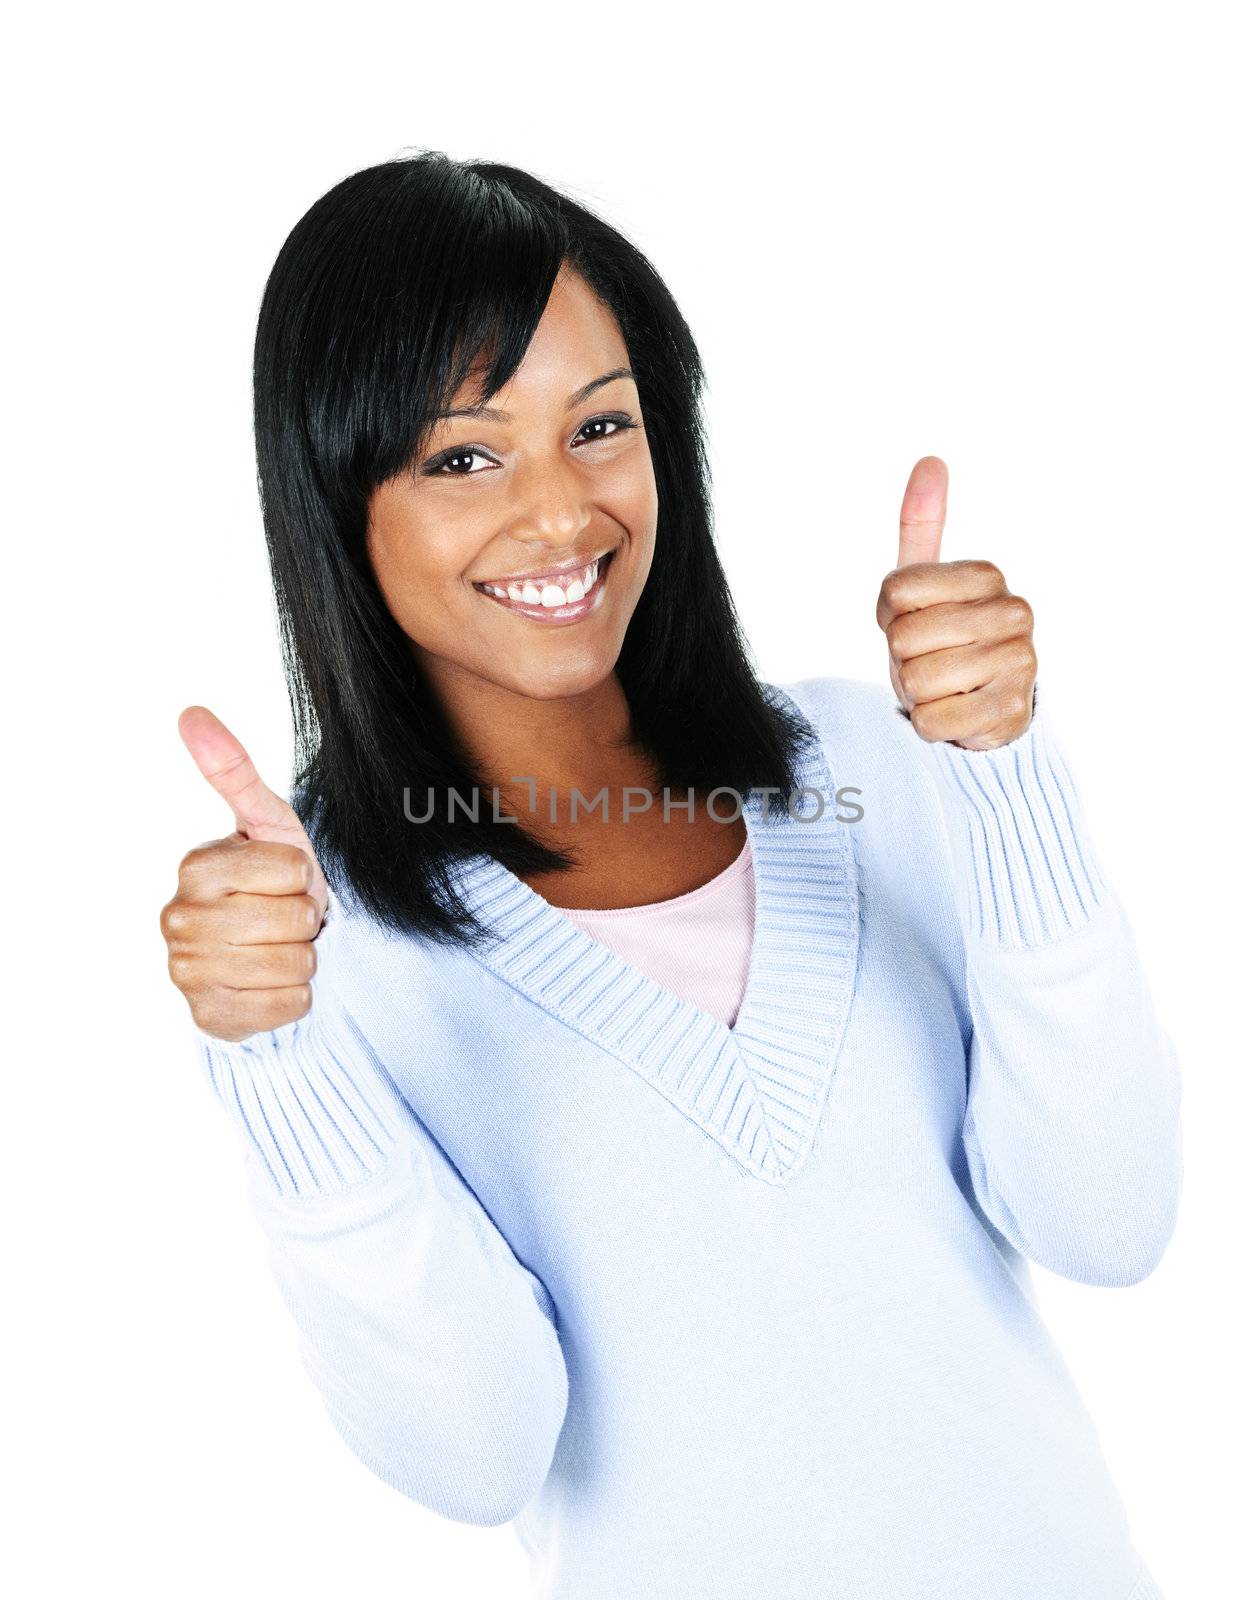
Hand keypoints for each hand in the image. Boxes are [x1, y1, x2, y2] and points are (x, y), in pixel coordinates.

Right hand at [160, 708, 330, 1042]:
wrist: (270, 953)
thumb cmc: (274, 883)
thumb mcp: (267, 824)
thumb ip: (234, 771)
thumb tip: (191, 713)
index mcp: (195, 867)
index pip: (292, 871)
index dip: (303, 877)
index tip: (283, 881)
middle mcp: (178, 920)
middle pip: (294, 921)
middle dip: (304, 920)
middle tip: (283, 918)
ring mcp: (189, 972)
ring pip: (294, 965)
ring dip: (303, 958)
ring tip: (279, 947)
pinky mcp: (211, 1017)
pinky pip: (289, 1006)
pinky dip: (296, 997)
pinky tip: (273, 983)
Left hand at [875, 456, 1037, 750]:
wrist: (983, 707)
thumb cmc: (944, 640)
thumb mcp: (924, 583)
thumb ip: (922, 526)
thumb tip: (931, 461)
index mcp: (986, 575)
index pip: (896, 591)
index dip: (890, 615)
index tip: (914, 620)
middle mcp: (1013, 612)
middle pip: (904, 637)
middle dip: (903, 658)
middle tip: (929, 659)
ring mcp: (1020, 662)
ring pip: (917, 680)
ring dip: (916, 693)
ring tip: (943, 686)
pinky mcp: (1011, 710)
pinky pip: (934, 720)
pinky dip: (930, 723)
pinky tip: (955, 712)